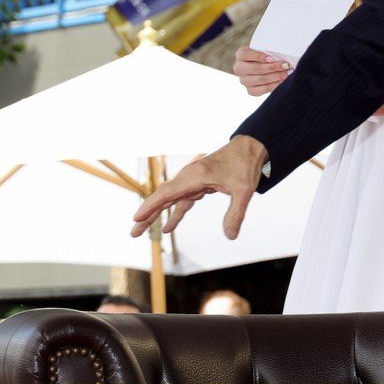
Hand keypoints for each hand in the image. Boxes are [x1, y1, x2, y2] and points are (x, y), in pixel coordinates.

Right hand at [130, 135, 268, 239]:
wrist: (250, 148)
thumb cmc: (245, 165)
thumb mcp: (244, 190)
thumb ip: (235, 213)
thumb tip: (230, 236)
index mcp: (195, 176)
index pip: (166, 193)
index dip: (151, 206)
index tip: (137, 218)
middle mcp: (189, 177)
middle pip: (163, 197)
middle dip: (147, 215)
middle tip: (133, 233)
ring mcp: (192, 181)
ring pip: (170, 200)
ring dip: (156, 215)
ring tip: (142, 232)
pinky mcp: (199, 185)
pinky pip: (182, 201)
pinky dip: (175, 213)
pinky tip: (168, 227)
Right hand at [233, 46, 290, 95]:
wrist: (265, 66)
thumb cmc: (267, 54)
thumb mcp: (266, 49)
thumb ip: (270, 50)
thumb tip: (282, 56)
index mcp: (240, 54)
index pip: (245, 54)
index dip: (258, 56)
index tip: (271, 58)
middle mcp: (239, 68)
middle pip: (254, 68)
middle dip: (272, 67)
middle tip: (285, 65)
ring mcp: (243, 80)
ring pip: (259, 79)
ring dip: (275, 77)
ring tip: (286, 73)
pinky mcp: (250, 90)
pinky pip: (262, 90)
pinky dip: (273, 86)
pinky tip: (282, 82)